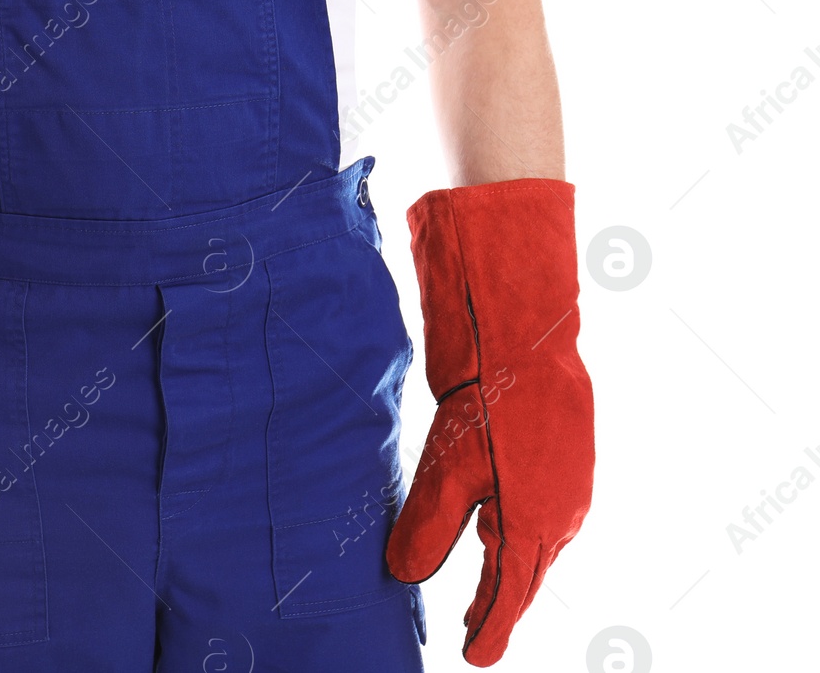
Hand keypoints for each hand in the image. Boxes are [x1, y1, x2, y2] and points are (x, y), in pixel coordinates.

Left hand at [386, 180, 593, 666]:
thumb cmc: (488, 400)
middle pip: (526, 573)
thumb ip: (427, 529)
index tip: (472, 656)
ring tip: (486, 592)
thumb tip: (405, 578)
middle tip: (474, 633)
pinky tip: (505, 527)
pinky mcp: (562, 455)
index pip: (509, 592)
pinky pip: (542, 510)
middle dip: (501, 604)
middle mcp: (560, 512)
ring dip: (512, 569)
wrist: (527, 333)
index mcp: (535, 525)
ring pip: (536, 542)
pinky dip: (520, 532)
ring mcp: (568, 484)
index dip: (489, 625)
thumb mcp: (447, 468)